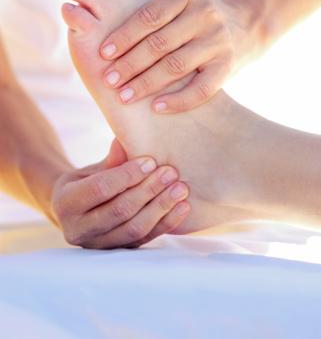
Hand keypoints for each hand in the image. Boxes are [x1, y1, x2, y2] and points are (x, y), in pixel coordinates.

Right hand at [51, 139, 189, 248]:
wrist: (78, 211)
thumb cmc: (87, 181)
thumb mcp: (92, 168)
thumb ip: (111, 159)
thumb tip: (125, 141)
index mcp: (66, 203)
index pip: (100, 188)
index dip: (127, 175)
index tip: (151, 161)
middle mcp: (78, 229)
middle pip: (120, 211)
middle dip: (148, 190)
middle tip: (171, 173)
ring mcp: (98, 245)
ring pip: (134, 230)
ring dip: (161, 208)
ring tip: (181, 189)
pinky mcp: (118, 252)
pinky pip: (145, 240)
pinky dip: (166, 223)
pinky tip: (182, 207)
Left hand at [99, 0, 246, 112]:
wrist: (245, 27)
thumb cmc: (196, 21)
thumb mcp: (179, 6)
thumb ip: (152, 14)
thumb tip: (102, 36)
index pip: (149, 16)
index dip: (124, 36)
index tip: (103, 54)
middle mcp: (205, 14)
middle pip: (160, 43)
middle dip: (130, 63)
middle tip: (108, 80)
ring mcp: (219, 40)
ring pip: (176, 66)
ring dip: (146, 83)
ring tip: (124, 96)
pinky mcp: (228, 65)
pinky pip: (201, 89)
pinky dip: (177, 100)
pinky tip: (157, 107)